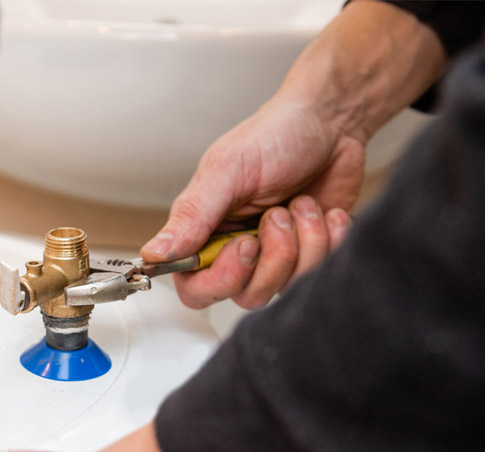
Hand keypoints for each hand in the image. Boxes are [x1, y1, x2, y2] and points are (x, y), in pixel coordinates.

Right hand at [143, 99, 358, 309]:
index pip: (196, 287)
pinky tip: (325, 212)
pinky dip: (329, 241)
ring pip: (285, 287)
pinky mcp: (309, 256)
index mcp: (204, 231)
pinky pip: (318, 275)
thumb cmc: (275, 136)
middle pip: (246, 295)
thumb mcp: (228, 170)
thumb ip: (191, 216)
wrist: (331, 122)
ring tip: (303, 205)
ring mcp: (274, 256)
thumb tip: (154, 253)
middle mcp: (236, 249)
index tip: (246, 245)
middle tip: (278, 214)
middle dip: (273, 257)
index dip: (222, 278)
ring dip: (304, 243)